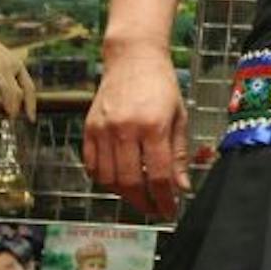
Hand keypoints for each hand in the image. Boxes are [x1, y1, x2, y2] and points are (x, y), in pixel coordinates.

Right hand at [0, 24, 38, 120]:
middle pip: (28, 89)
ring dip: (16, 107)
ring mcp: (7, 66)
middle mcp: (15, 64)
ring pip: (17, 92)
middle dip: (30, 106)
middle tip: (31, 119)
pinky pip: (7, 89)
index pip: (28, 85)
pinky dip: (9, 102)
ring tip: (12, 118)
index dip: (31, 100)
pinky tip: (8, 111)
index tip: (31, 114)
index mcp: (16, 63)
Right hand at [83, 48, 190, 216]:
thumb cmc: (161, 85)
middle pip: (131, 182)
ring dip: (124, 194)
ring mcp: (103, 130)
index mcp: (153, 126)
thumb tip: (182, 187)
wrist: (133, 58)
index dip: (165, 200)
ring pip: (108, 178)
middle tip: (154, 209)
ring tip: (138, 196)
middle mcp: (125, 129)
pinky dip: (103, 179)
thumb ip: (179, 154)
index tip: (170, 211)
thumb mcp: (179, 117)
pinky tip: (117, 180)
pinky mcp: (89, 128)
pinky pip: (91, 165)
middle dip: (144, 203)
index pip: (158, 176)